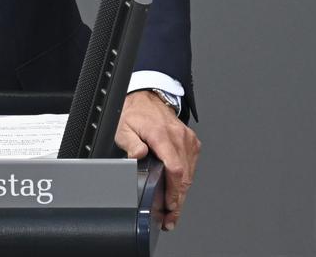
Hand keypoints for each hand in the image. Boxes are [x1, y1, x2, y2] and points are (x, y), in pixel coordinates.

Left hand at [116, 90, 200, 231]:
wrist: (147, 99)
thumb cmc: (135, 114)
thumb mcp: (123, 128)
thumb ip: (130, 143)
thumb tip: (137, 156)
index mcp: (161, 135)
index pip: (175, 167)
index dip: (174, 190)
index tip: (170, 206)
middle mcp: (178, 136)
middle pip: (185, 175)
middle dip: (178, 199)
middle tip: (171, 217)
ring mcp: (187, 139)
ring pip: (190, 172)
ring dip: (183, 192)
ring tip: (174, 210)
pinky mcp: (191, 141)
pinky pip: (192, 164)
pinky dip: (186, 179)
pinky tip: (178, 191)